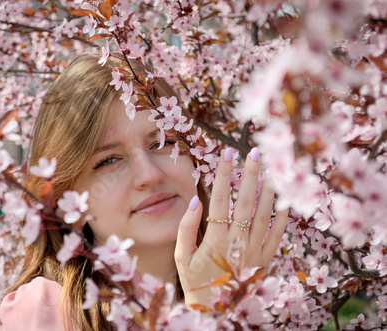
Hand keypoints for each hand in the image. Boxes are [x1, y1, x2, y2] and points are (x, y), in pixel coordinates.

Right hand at [175, 147, 288, 306]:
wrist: (217, 314)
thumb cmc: (196, 284)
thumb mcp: (181, 258)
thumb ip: (186, 229)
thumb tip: (195, 201)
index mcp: (214, 239)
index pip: (220, 198)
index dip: (224, 174)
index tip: (227, 153)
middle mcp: (237, 241)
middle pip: (245, 201)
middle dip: (250, 174)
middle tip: (254, 152)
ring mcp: (254, 250)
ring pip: (263, 214)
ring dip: (267, 189)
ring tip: (271, 168)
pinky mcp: (266, 260)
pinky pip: (277, 235)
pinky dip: (283, 216)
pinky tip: (286, 199)